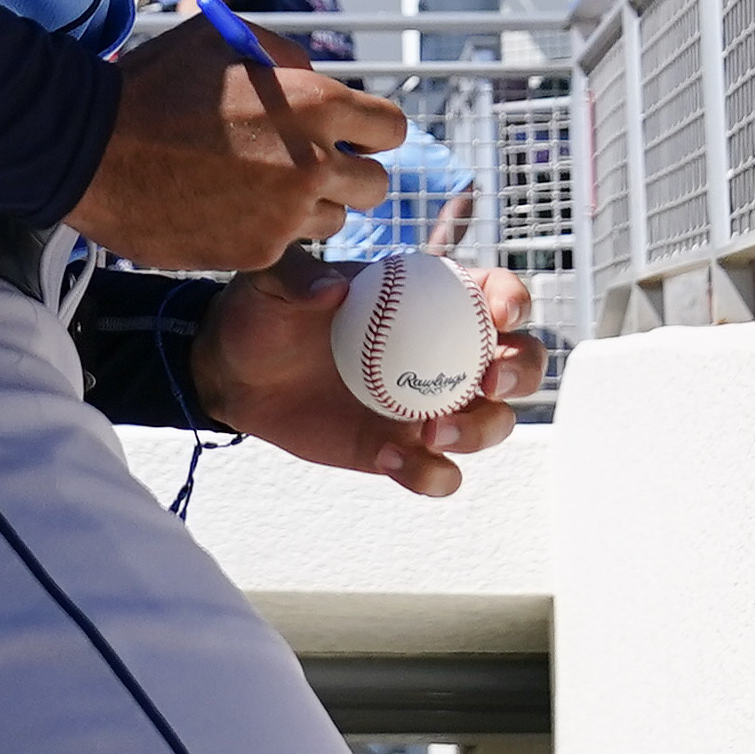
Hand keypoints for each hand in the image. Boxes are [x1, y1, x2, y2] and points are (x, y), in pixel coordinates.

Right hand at [71, 15, 400, 274]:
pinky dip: (264, 231)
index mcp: (315, 103)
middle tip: (307, 164)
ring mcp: (286, 215)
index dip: (369, 130)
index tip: (347, 134)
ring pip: (332, 220)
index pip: (391, 128)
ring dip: (308, 206)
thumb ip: (283, 56)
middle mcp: (312, 164)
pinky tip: (224, 206)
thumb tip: (312, 76)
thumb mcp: (223, 40)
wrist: (91, 148)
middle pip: (374, 185)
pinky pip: (284, 247)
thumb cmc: (155, 86)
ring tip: (257, 185)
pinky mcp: (256, 253)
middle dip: (348, 173)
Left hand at [187, 248, 549, 497]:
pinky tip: (390, 461)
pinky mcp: (403, 452)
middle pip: (519, 364)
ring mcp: (428, 407)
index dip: (512, 300)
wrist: (233, 376)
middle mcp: (443, 354)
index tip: (499, 315)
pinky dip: (431, 476)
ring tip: (432, 434)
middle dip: (521, 373)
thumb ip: (300, 277)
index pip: (493, 294)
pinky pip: (440, 474)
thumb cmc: (263, 314)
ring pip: (493, 424)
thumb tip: (335, 291)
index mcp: (429, 300)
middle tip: (487, 382)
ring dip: (480, 432)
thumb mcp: (272, 282)